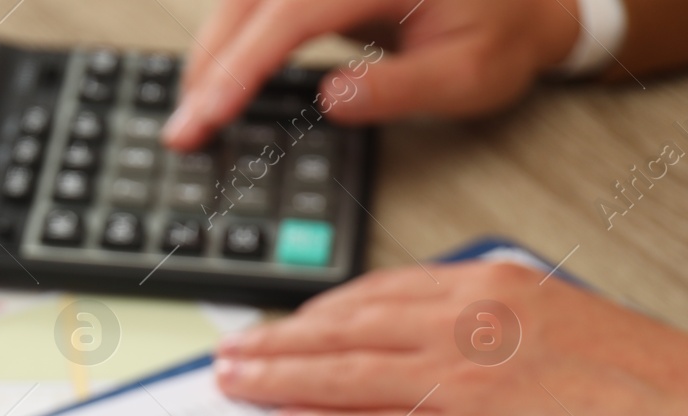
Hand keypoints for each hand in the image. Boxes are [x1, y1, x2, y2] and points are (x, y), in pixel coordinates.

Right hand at [164, 0, 579, 150]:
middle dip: (211, 61)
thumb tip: (332, 99)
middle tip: (186, 128)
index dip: (239, 68)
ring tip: (198, 109)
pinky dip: (234, 35)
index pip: (289, 14)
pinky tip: (223, 73)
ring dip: (215, 48)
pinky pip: (262, 0)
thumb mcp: (469, 76)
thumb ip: (400, 89)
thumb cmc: (506, 34)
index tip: (206, 116)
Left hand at [213, 260, 687, 415]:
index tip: (284, 324)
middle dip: (277, 343)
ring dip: (277, 381)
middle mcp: (460, 327)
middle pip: (343, 332)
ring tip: (233, 385)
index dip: (318, 313)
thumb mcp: (553, 317)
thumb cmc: (636, 378)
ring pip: (341, 376)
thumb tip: (435, 331)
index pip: (376, 296)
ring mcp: (456, 383)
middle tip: (230, 353)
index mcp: (485, 291)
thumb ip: (486, 318)